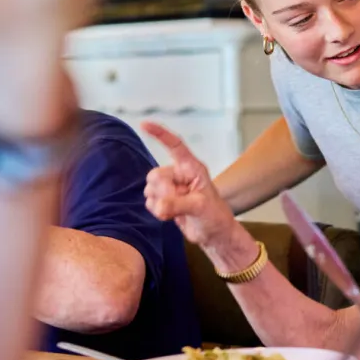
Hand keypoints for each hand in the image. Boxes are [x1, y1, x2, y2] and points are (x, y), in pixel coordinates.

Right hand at [142, 122, 247, 253]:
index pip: (175, 145)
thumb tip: (158, 205)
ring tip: (177, 211)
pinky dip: (156, 210)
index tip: (144, 124)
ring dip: (159, 203)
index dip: (160, 134)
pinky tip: (170, 216)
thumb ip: (177, 204)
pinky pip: (149, 201)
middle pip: (155, 175)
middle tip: (177, 204)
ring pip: (150, 189)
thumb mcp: (200, 207)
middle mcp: (179, 174)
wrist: (214, 235)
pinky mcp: (164, 201)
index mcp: (191, 168)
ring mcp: (171, 188)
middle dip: (162, 191)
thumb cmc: (215, 216)